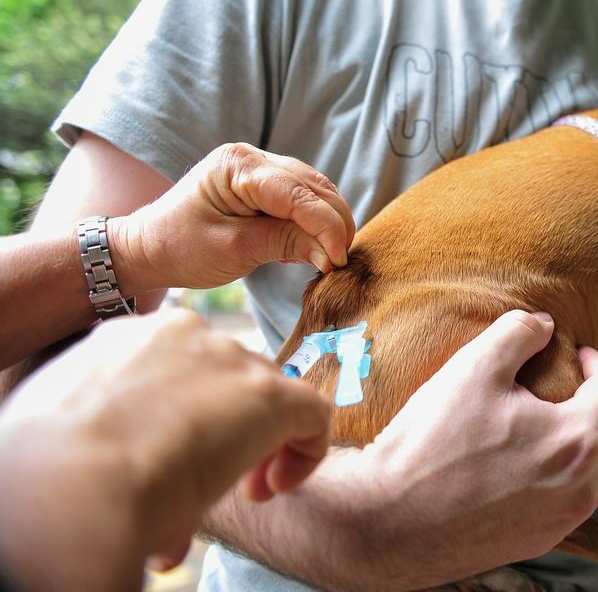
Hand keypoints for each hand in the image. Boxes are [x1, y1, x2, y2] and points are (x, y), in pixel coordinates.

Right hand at [0, 309, 331, 591]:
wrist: (74, 479)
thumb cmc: (56, 468)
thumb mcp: (84, 432)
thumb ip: (125, 431)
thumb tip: (150, 465)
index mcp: (130, 338)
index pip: (185, 364)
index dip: (193, 412)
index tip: (180, 456)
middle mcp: (185, 335)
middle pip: (231, 378)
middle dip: (230, 429)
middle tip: (217, 480)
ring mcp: (231, 359)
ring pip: (269, 396)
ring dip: (263, 445)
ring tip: (246, 491)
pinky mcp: (269, 394)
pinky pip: (312, 415)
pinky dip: (305, 452)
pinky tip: (273, 488)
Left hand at [115, 142, 355, 289]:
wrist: (149, 246)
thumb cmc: (180, 248)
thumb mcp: (233, 250)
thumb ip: (284, 244)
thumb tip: (332, 256)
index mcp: (238, 165)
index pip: (298, 194)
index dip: (325, 226)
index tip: (338, 259)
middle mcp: (254, 157)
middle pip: (314, 187)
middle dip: (334, 224)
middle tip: (341, 262)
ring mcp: (261, 167)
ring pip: (316, 190)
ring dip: (331, 222)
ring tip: (333, 257)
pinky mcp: (267, 184)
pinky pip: (305, 198)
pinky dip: (318, 221)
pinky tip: (318, 245)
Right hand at [339, 311, 597, 585]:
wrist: (387, 519)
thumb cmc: (432, 441)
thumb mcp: (474, 366)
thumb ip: (518, 334)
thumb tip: (545, 325)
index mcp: (576, 441)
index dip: (597, 362)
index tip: (574, 354)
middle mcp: (581, 489)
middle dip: (595, 413)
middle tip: (560, 396)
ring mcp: (560, 524)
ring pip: (593, 479)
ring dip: (577, 451)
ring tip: (536, 432)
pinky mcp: (535, 545)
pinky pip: (563, 506)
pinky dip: (553, 482)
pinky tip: (513, 469)